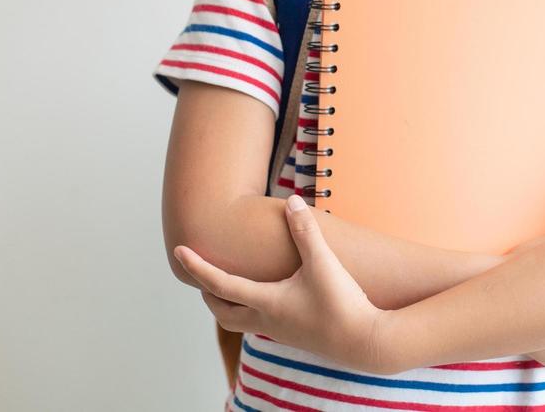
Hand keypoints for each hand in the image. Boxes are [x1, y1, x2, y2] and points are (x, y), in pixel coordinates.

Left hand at [173, 194, 395, 373]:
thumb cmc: (342, 304)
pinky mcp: (296, 335)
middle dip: (208, 293)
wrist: (365, 342)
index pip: (220, 284)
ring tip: (230, 284)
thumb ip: (305, 231)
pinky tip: (269, 296)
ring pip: (242, 320)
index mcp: (266, 302)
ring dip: (229, 303)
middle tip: (201, 273)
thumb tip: (291, 201)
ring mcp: (281, 331)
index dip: (197, 267)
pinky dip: (252, 309)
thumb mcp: (323, 263)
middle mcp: (267, 320)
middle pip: (223, 311)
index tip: (178, 252)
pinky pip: (262, 323)